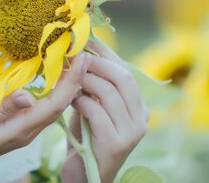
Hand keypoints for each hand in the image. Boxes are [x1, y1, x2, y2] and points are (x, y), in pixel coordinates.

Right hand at [0, 52, 90, 181]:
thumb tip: (27, 94)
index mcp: (20, 129)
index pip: (55, 104)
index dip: (71, 80)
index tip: (83, 57)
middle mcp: (26, 130)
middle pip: (59, 105)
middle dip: (76, 80)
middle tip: (85, 53)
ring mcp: (21, 129)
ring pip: (52, 106)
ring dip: (66, 84)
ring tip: (73, 61)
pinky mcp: (14, 125)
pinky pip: (41, 106)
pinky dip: (51, 90)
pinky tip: (50, 78)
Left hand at [61, 42, 149, 182]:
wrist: (85, 173)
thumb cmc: (86, 136)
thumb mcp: (92, 106)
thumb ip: (93, 84)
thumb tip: (81, 51)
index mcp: (138, 106)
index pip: (125, 70)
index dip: (105, 53)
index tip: (85, 39)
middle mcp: (141, 117)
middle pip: (122, 77)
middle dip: (95, 63)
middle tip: (73, 58)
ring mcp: (131, 132)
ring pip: (108, 92)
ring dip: (84, 81)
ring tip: (68, 81)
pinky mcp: (115, 143)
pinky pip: (96, 111)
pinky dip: (80, 101)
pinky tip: (70, 101)